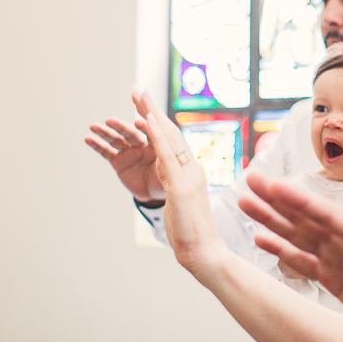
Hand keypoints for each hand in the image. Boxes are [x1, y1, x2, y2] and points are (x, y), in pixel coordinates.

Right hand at [85, 88, 166, 203]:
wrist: (156, 197)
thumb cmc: (167, 180)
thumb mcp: (168, 167)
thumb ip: (165, 151)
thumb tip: (162, 138)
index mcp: (157, 142)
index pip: (149, 126)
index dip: (144, 116)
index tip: (137, 109)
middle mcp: (142, 143)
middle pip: (130, 132)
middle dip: (120, 126)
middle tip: (109, 120)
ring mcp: (129, 151)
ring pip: (116, 139)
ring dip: (105, 132)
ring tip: (94, 126)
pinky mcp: (119, 162)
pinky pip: (107, 151)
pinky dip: (97, 145)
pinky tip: (88, 138)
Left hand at [136, 106, 226, 281]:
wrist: (204, 253)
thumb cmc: (191, 233)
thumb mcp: (180, 204)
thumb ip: (175, 188)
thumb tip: (171, 182)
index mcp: (191, 172)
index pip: (173, 141)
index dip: (158, 121)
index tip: (145, 104)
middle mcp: (192, 169)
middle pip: (170, 132)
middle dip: (152, 109)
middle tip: (138, 88)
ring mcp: (187, 176)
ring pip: (167, 138)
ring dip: (151, 114)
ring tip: (139, 96)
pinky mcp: (180, 186)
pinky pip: (165, 155)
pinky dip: (155, 135)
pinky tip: (144, 119)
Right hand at [238, 172, 342, 340]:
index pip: (327, 215)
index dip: (301, 201)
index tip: (275, 185)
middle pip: (306, 216)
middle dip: (277, 199)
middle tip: (250, 179)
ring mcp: (339, 259)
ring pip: (298, 234)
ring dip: (272, 218)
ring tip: (244, 201)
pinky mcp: (334, 278)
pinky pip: (302, 260)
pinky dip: (280, 249)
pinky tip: (260, 238)